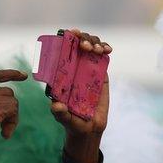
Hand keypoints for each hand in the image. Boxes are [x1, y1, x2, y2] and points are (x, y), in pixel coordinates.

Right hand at [0, 69, 27, 162]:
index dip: (10, 74)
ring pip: (13, 102)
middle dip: (11, 109)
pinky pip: (13, 111)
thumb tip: (10, 97)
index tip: (23, 76)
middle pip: (8, 92)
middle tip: (4, 126)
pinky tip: (4, 134)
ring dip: (12, 118)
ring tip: (2, 130)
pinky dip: (12, 124)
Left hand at [50, 29, 111, 162]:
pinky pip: (103, 56)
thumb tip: (56, 105)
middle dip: (82, 38)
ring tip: (97, 50)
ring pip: (91, 46)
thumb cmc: (71, 121)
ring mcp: (87, 69)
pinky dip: (105, 48)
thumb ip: (59, 112)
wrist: (89, 129)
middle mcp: (73, 68)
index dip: (65, 38)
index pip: (61, 50)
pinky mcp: (101, 74)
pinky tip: (107, 50)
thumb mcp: (63, 117)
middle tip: (85, 47)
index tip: (71, 34)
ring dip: (94, 42)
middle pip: (77, 44)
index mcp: (61, 73)